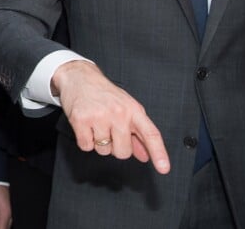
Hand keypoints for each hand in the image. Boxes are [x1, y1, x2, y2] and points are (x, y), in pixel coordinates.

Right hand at [52, 61, 169, 173]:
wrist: (80, 77)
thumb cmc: (104, 93)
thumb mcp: (125, 108)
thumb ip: (136, 133)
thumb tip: (145, 155)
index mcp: (133, 109)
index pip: (150, 133)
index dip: (158, 152)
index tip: (163, 168)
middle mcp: (119, 112)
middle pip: (123, 152)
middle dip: (116, 146)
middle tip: (110, 130)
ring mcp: (100, 116)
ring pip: (104, 151)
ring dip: (99, 142)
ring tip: (97, 123)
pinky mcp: (82, 120)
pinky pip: (86, 147)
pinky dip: (85, 139)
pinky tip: (86, 124)